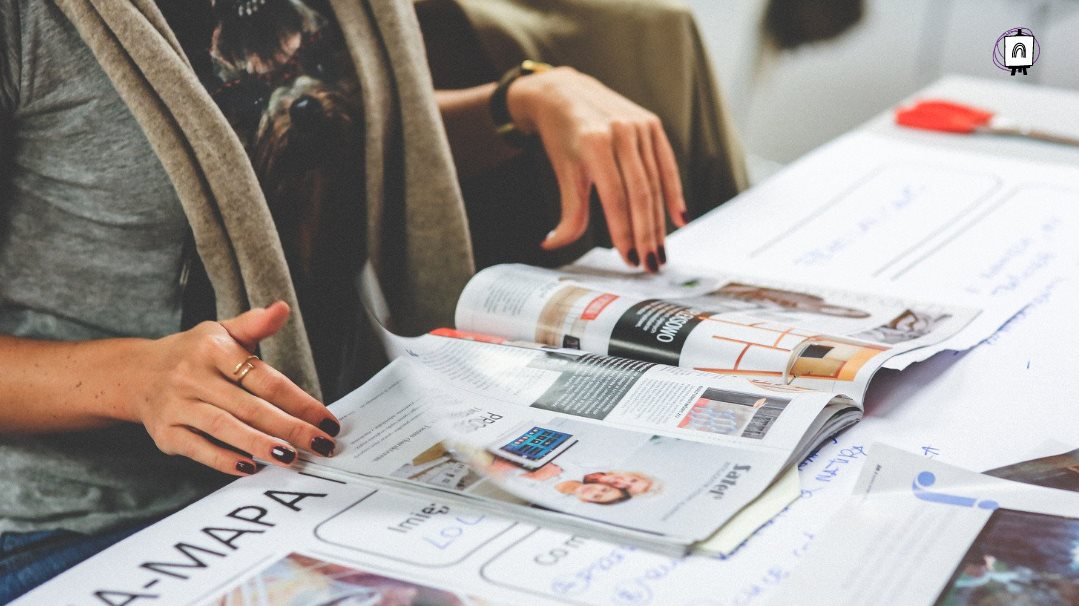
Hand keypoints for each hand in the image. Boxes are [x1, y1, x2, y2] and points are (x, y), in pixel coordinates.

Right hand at [124, 302, 339, 475]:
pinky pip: (198, 449)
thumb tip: (281, 309)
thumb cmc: (193, 354)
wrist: (137, 373)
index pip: (265, 379)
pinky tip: (250, 467)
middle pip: (250, 407)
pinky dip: (223, 460)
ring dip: (260, 445)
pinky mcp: (165, 433)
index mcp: (213, 350)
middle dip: (289, 428)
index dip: (299, 401)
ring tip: (290, 458)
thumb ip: (255, 324)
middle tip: (320, 445)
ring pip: (225, 428)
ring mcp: (178, 406)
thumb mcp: (221, 331)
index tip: (326, 420)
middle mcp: (193, 377)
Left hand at [507, 67, 687, 271]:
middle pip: (640, 193)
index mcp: (595, 143)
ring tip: (660, 250)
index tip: (629, 259)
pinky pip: (667, 165)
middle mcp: (621, 132)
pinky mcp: (652, 124)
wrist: (565, 93)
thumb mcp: (563, 171)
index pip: (615, 198)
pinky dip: (674, 193)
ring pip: (655, 183)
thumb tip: (553, 244)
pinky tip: (678, 218)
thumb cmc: (561, 136)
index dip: (624, 232)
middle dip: (646, 233)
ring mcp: (640, 126)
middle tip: (650, 263)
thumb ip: (567, 211)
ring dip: (659, 221)